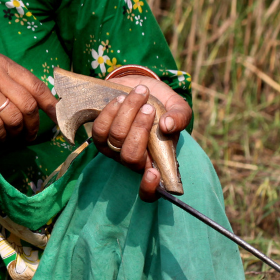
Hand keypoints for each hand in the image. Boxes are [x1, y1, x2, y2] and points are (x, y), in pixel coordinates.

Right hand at [0, 54, 58, 142]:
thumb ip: (7, 83)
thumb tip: (39, 103)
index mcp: (0, 62)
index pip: (36, 85)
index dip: (50, 107)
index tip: (56, 120)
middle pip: (28, 105)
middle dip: (32, 126)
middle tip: (28, 137)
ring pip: (13, 118)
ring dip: (14, 134)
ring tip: (9, 139)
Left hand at [90, 76, 191, 201]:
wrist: (140, 88)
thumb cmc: (162, 103)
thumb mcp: (178, 108)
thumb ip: (180, 117)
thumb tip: (167, 126)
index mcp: (156, 161)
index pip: (149, 191)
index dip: (149, 188)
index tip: (154, 174)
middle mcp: (134, 160)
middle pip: (131, 157)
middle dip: (140, 129)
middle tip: (150, 108)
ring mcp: (114, 150)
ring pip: (115, 139)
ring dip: (127, 114)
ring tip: (139, 95)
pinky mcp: (99, 136)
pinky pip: (100, 128)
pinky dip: (111, 111)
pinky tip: (121, 98)